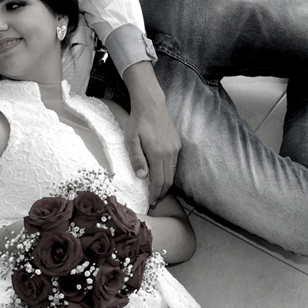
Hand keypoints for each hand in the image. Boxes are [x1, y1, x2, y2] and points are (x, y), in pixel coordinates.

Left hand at [120, 62, 180, 203]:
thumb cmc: (137, 121)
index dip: (156, 194)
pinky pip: (174, 163)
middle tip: (155, 201)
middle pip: (168, 180)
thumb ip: (137, 159)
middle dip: (162, 193)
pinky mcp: (177, 144)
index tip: (151, 202)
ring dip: (166, 184)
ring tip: (158, 191)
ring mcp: (175, 148)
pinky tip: (162, 175)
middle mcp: (169, 153)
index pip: (159, 181)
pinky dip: (169, 173)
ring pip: (173, 173)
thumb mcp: (131, 140)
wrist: (151, 104)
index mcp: (157, 154)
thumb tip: (143, 177)